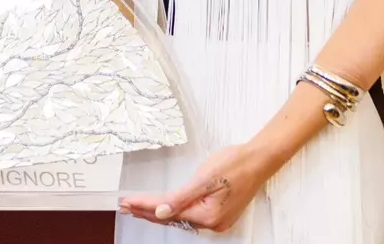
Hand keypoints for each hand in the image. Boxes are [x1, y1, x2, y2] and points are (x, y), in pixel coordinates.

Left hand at [119, 144, 265, 233]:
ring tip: (137, 208)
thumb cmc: (234, 164)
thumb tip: (160, 213)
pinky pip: (190, 215)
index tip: (126, 202)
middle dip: (147, 211)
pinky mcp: (219, 214)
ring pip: (180, 218)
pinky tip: (163, 209)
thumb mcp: (204, 179)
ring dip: (158, 212)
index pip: (167, 212)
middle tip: (125, 206)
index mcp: (208, 216)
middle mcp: (213, 223)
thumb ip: (181, 198)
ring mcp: (217, 220)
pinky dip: (174, 211)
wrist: (259, 160)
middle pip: (172, 218)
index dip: (144, 206)